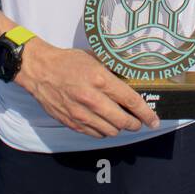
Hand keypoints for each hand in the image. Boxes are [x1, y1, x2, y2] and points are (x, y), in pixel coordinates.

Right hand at [13, 42, 160, 137]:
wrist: (40, 71)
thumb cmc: (68, 62)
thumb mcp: (95, 59)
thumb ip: (113, 72)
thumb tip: (132, 80)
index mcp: (101, 80)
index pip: (131, 101)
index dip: (146, 113)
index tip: (154, 120)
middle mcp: (92, 99)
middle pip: (123, 121)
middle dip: (135, 124)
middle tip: (139, 122)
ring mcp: (81, 114)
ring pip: (111, 131)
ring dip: (120, 128)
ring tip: (121, 122)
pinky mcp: (71, 122)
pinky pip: (95, 134)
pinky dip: (104, 131)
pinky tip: (105, 124)